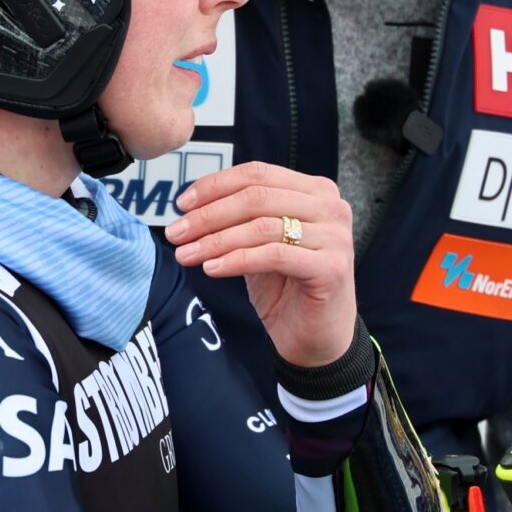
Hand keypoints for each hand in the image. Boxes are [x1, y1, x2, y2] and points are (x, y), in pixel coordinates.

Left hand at [164, 162, 355, 367]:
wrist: (316, 337)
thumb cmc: (287, 288)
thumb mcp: (260, 243)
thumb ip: (239, 217)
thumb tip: (189, 204)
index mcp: (314, 191)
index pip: (257, 173)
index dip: (214, 186)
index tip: (181, 205)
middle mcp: (331, 207)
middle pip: (256, 197)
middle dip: (208, 215)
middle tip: (176, 233)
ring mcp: (335, 236)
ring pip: (261, 226)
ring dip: (215, 240)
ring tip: (185, 254)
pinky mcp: (331, 267)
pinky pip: (273, 255)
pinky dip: (236, 260)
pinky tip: (212, 268)